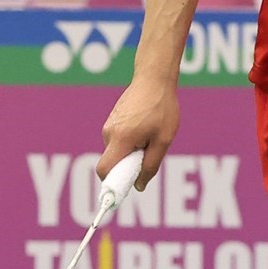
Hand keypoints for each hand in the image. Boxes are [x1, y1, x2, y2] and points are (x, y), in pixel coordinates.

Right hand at [97, 75, 179, 189]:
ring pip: (116, 151)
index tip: (122, 189)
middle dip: (127, 167)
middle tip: (148, 156)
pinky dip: (130, 143)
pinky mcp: (113, 120)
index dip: (110, 183)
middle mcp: (109, 133)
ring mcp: (109, 125)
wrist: (154, 79)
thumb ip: (150, 165)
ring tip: (151, 137)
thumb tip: (138, 186)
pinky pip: (118, 141)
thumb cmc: (162, 108)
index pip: (104, 169)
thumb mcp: (163, 141)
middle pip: (112, 162)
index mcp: (120, 139)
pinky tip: (146, 130)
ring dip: (131, 153)